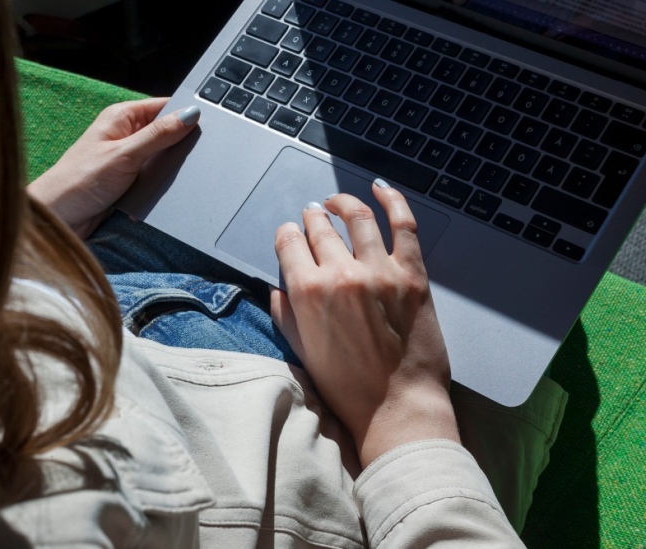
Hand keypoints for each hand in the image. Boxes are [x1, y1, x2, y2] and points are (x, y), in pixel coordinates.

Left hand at [27, 98, 200, 238]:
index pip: (163, 106)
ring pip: (162, 158)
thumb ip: (159, 135)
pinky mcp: (129, 180)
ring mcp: (127, 158)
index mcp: (121, 117)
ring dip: (167, 170)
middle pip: (165, 133)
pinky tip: (158, 192)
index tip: (204, 126)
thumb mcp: (126, 154)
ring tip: (167, 178)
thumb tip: (189, 116)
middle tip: (188, 158)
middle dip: (177, 147)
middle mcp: (124, 134)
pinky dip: (159, 185)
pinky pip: (154, 178)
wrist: (61, 218)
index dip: (184, 115)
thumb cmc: (80, 181)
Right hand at [270, 180, 459, 466]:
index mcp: (307, 292)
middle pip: (320, 227)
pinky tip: (380, 188)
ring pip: (356, 218)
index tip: (291, 234)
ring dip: (342, 204)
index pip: (289, 242)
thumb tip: (277, 286)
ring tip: (337, 202)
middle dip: (312, 218)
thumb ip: (283, 313)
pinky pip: (403, 224)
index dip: (287, 234)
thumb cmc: (346, 386)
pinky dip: (392, 199)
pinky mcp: (412, 274)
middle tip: (314, 216)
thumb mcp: (301, 350)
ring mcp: (380, 270)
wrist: (397, 407)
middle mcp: (340, 273)